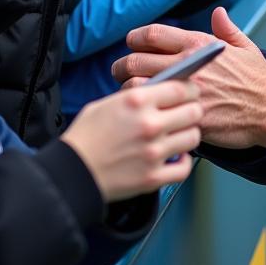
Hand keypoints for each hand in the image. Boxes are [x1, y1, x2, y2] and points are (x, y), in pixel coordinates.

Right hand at [60, 81, 201, 199]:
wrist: (70, 172)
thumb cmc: (85, 136)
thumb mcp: (107, 103)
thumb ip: (137, 95)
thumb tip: (163, 90)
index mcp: (138, 101)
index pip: (182, 88)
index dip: (190, 88)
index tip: (190, 92)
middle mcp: (150, 124)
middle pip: (194, 111)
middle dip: (193, 110)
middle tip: (186, 113)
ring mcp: (154, 152)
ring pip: (193, 137)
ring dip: (188, 135)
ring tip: (179, 135)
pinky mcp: (153, 177)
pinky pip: (185, 168)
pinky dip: (183, 162)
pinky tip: (175, 157)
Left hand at [112, 8, 265, 148]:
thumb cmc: (259, 79)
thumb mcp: (244, 46)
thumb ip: (226, 29)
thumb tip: (218, 14)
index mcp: (197, 45)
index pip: (152, 34)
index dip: (134, 39)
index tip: (132, 44)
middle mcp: (187, 64)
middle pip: (134, 60)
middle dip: (120, 67)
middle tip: (119, 73)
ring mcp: (184, 91)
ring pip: (136, 87)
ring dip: (127, 92)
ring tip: (130, 97)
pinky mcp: (186, 115)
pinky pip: (154, 112)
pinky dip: (147, 113)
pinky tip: (148, 114)